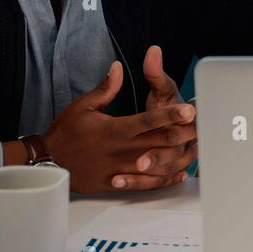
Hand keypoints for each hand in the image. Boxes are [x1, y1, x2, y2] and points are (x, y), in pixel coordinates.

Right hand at [43, 60, 195, 193]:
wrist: (48, 161)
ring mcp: (121, 168)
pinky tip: (181, 173)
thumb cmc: (65, 132)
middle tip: (205, 127)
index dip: (171, 114)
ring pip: (157, 165)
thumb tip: (118, 68)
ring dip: (180, 157)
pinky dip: (165, 179)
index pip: (148, 120)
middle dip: (184, 134)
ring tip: (200, 149)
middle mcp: (121, 150)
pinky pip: (146, 183)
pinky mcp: (118, 182)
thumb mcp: (83, 106)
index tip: (189, 109)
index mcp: (115, 129)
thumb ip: (106, 88)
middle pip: (159, 142)